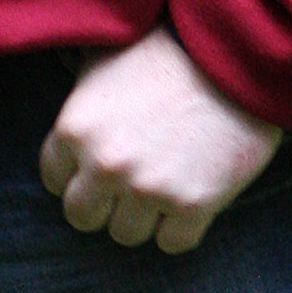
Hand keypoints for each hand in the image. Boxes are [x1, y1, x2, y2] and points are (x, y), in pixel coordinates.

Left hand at [38, 26, 282, 253]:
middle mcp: (105, 165)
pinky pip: (172, 243)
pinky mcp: (194, 204)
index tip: (100, 166)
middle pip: (83, 216)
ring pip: (126, 235)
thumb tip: (69, 125)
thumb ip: (79, 102)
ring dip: (143, 216)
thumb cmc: (167, 49)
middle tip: (130, 183)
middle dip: (104, 203)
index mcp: (74, 130)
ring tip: (163, 184)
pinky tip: (190, 195)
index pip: (55, 180)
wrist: (236, 50)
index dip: (79, 174)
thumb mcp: (104, 61)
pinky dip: (180, 227)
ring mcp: (149, 188)